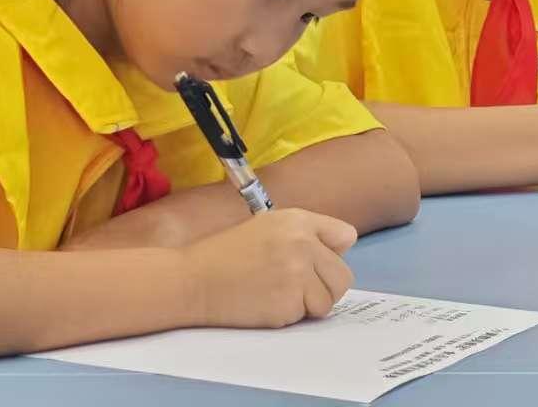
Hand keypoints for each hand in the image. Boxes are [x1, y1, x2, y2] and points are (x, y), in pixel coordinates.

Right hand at [183, 209, 355, 328]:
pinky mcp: (288, 303)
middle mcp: (303, 244)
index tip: (315, 263)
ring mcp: (297, 274)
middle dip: (324, 286)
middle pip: (343, 275)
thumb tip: (340, 250)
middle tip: (297, 289)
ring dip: (309, 304)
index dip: (331, 254)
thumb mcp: (267, 227)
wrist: (191, 280)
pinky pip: (305, 316)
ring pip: (328, 300)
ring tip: (278, 295)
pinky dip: (289, 316)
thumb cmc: (225, 255)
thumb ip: (304, 235)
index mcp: (298, 220)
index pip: (346, 237)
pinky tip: (265, 304)